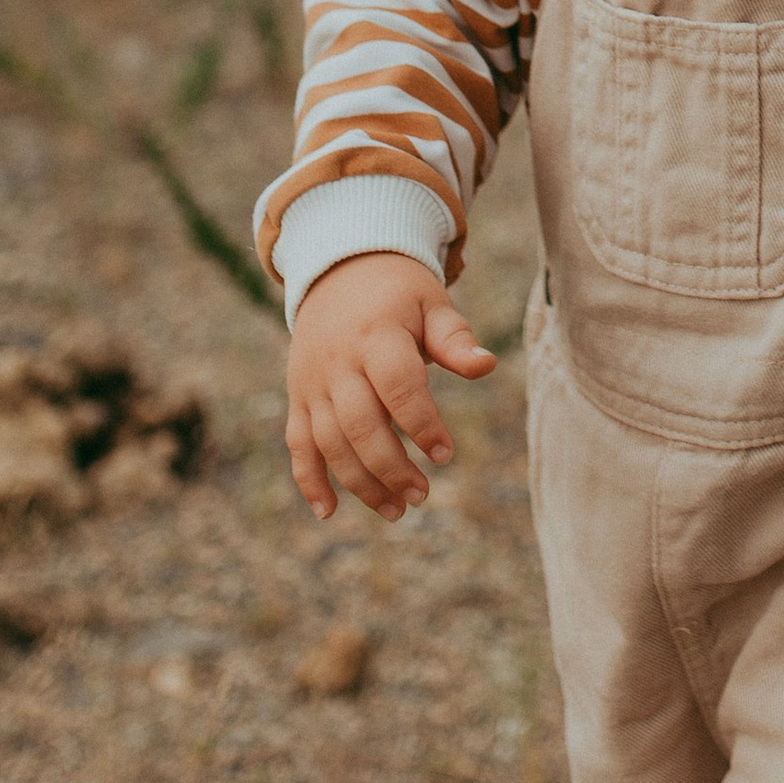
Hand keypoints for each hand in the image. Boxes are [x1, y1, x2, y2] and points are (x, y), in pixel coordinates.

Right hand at [284, 251, 496, 523]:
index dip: (422, 424)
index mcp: (376, 334)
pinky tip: (328, 512)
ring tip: (396, 510)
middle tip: (422, 496)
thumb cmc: (398, 293)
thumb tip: (486, 366)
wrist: (338, 270)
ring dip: (359, 482)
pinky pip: (297, 443)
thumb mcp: (431, 303)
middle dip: (390, 468)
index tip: (446, 454)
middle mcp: (338, 362)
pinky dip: (308, 480)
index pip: (398, 387)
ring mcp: (312, 382)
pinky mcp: (297, 396)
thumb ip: (455, 339)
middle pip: (360, 424)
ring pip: (329, 442)